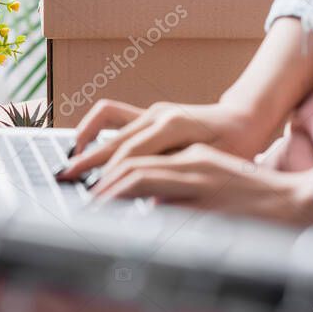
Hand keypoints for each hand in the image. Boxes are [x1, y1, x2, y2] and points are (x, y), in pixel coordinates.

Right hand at [58, 99, 274, 180]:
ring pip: (106, 120)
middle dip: (87, 163)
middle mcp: (159, 114)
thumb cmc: (236, 146)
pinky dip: (95, 129)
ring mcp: (152, 111)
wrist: (245, 119)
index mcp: (175, 126)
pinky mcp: (148, 113)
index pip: (130, 154)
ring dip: (85, 141)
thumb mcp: (213, 168)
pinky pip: (112, 115)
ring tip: (70, 165)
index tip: (95, 197)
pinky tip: (85, 148)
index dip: (110, 177)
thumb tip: (150, 200)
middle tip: (67, 183)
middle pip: (113, 140)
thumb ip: (180, 180)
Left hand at [91, 143, 312, 225]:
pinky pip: (169, 211)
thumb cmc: (253, 196)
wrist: (299, 201)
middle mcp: (194, 163)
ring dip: (114, 197)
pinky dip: (145, 219)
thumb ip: (179, 187)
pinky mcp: (213, 207)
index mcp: (192, 154)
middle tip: (81, 203)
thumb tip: (146, 205)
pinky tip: (130, 232)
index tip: (87, 189)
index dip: (107, 172)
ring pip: (145, 180)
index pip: (138, 157)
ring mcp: (203, 184)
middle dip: (101, 184)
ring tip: (94, 214)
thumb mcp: (212, 179)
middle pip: (134, 166)